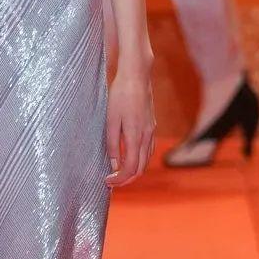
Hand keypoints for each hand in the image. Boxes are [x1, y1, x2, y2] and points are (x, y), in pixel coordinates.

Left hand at [105, 64, 155, 187]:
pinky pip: (148, 150)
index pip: (131, 168)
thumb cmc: (120, 95)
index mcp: (135, 137)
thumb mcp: (111, 120)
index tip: (107, 181)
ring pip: (146, 160)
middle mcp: (146, 137)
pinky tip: (130, 157)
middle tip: (111, 181)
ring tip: (118, 172)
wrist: (137, 76)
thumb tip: (114, 164)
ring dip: (134, 170)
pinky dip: (140, 159)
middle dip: (126, 178)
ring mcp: (151, 131)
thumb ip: (113, 144)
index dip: (119, 179)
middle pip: (140, 168)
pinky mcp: (151, 126)